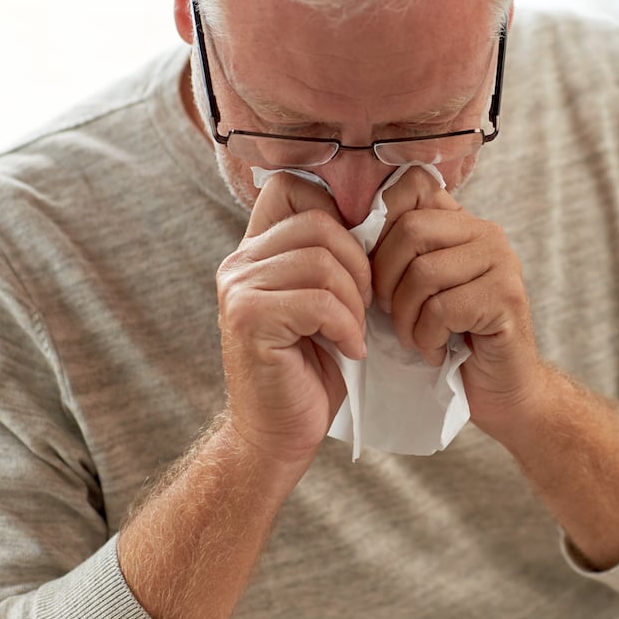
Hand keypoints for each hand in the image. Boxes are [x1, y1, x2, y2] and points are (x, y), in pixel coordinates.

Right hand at [215, 173, 371, 461]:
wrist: (279, 433)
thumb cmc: (313, 366)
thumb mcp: (326, 300)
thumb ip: (332, 257)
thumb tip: (379, 214)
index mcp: (257, 249)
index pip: (291, 186)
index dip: (336, 211)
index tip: (358, 257)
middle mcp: (240, 262)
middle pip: (319, 224)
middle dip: (359, 265)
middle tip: (365, 306)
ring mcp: (239, 289)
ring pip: (323, 262)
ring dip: (355, 301)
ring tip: (354, 330)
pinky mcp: (249, 320)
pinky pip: (319, 301)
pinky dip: (346, 327)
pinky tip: (349, 349)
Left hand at [372, 167, 544, 431]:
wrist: (497, 388)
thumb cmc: (447, 337)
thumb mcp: (414, 288)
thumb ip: (395, 253)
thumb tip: (344, 228)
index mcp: (461, 222)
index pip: (412, 185)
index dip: (380, 223)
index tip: (372, 268)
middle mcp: (486, 233)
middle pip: (411, 230)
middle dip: (385, 279)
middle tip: (389, 314)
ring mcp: (502, 263)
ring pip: (424, 273)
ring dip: (406, 317)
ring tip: (415, 337)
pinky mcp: (506, 298)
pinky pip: (443, 309)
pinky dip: (428, 338)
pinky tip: (437, 350)